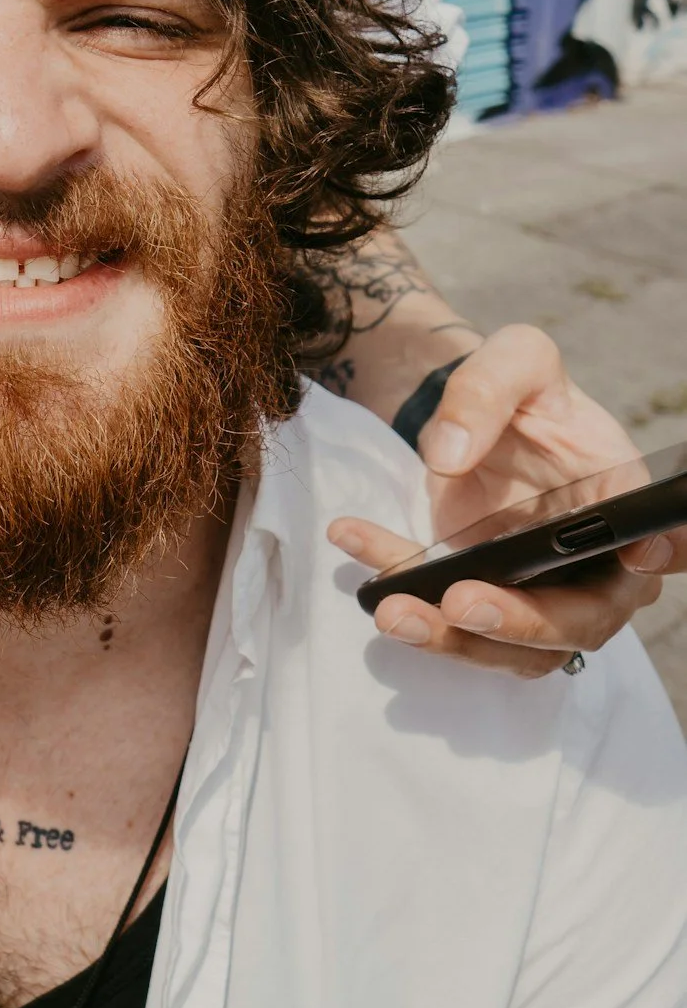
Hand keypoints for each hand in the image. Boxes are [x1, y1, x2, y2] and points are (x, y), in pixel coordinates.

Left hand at [330, 325, 680, 676]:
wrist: (474, 414)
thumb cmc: (521, 391)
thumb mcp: (515, 360)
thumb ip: (487, 389)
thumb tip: (450, 452)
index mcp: (623, 504)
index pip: (655, 551)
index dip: (645, 566)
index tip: (629, 560)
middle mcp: (595, 565)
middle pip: (578, 621)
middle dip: (519, 624)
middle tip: (459, 601)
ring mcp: (539, 592)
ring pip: (510, 647)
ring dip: (450, 638)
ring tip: (391, 609)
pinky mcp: (484, 596)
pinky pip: (443, 613)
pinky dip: (397, 583)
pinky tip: (353, 540)